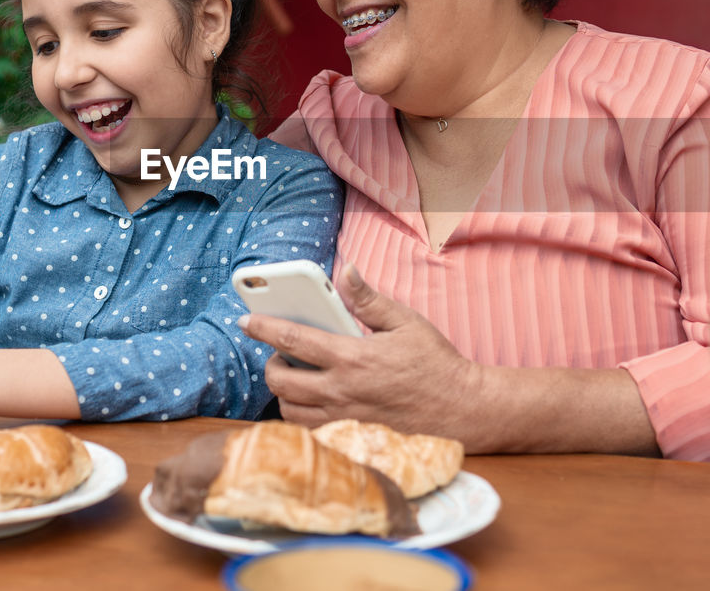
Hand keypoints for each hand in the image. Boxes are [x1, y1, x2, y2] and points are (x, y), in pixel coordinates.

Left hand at [239, 265, 482, 442]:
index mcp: (353, 358)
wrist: (463, 410)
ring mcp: (345, 420)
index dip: (264, 328)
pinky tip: (314, 402)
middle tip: (281, 356)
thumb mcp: (406, 322)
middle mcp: (343, 392)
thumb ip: (369, 300)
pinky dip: (302, 417)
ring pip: (290, 412)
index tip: (246, 320)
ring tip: (297, 379)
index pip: (294, 341)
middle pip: (281, 382)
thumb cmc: (436, 364)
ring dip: (284, 394)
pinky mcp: (351, 439)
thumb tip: (347, 271)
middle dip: (272, 365)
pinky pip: (310, 432)